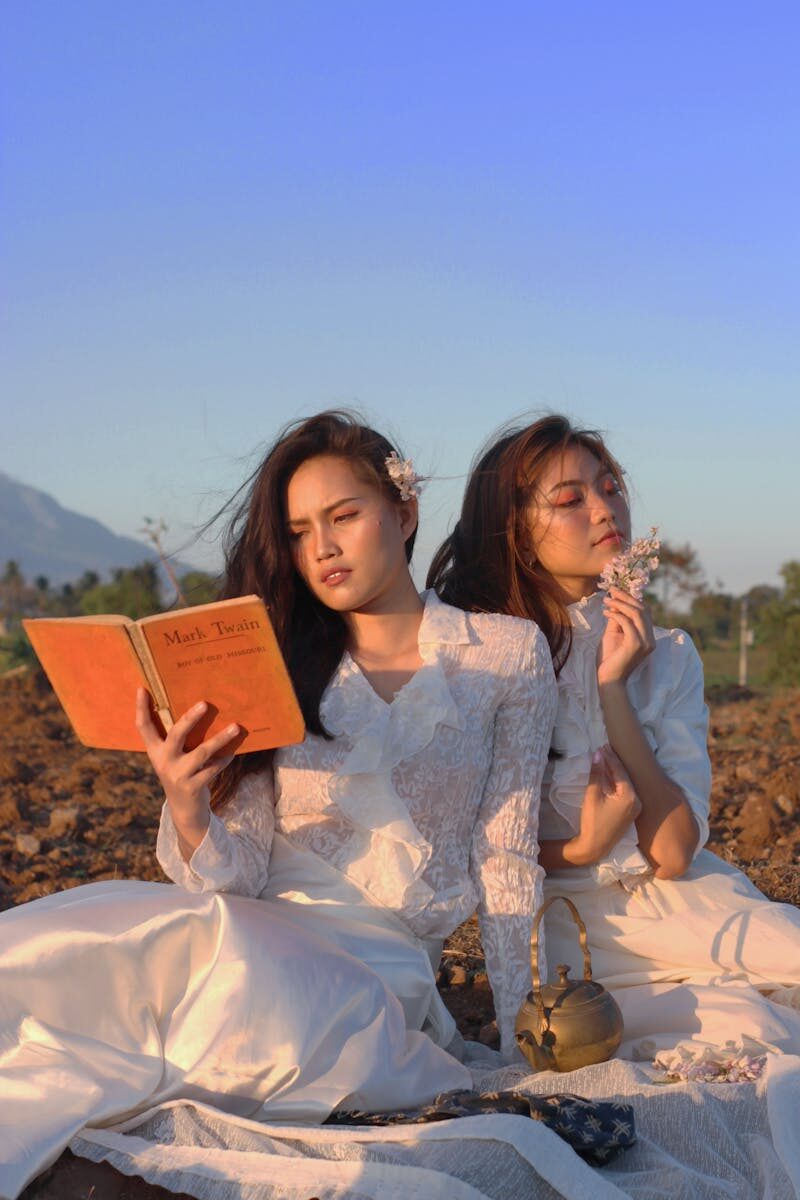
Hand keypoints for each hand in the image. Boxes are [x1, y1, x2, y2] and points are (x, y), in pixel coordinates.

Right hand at [135, 689, 239, 831]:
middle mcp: (164, 761)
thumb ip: (176, 738)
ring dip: (220, 739)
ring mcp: (178, 775)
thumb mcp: (173, 757)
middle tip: (204, 703)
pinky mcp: (193, 787)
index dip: (141, 708)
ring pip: (202, 752)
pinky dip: (224, 760)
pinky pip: (213, 769)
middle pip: (176, 734)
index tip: (142, 688)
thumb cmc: (181, 773)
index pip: (144, 727)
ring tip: (236, 726)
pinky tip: (232, 752)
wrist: (184, 811)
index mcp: (155, 751)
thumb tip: (197, 707)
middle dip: (190, 718)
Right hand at [572, 745, 640, 864]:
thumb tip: (598, 755)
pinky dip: (616, 782)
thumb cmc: (592, 822)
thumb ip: (597, 774)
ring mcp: (635, 807)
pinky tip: (609, 774)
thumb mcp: (592, 795)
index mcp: (630, 796)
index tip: (602, 746)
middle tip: (604, 748)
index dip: (610, 758)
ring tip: (605, 758)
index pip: (619, 771)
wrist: (594, 846)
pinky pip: (625, 791)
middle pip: (624, 776)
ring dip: (614, 772)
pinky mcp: (630, 811)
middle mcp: (637, 801)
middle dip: (613, 762)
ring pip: (625, 783)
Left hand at [597, 587, 654, 686]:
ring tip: (607, 600)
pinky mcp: (636, 645)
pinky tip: (606, 612)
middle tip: (612, 590)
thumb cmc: (610, 659)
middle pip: (642, 610)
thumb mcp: (614, 635)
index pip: (645, 612)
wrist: (609, 680)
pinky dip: (616, 614)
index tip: (617, 591)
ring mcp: (645, 642)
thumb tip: (615, 602)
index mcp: (648, 636)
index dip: (632, 599)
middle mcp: (650, 639)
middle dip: (626, 597)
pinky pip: (627, 622)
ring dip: (620, 603)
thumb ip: (617, 620)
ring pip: (637, 614)